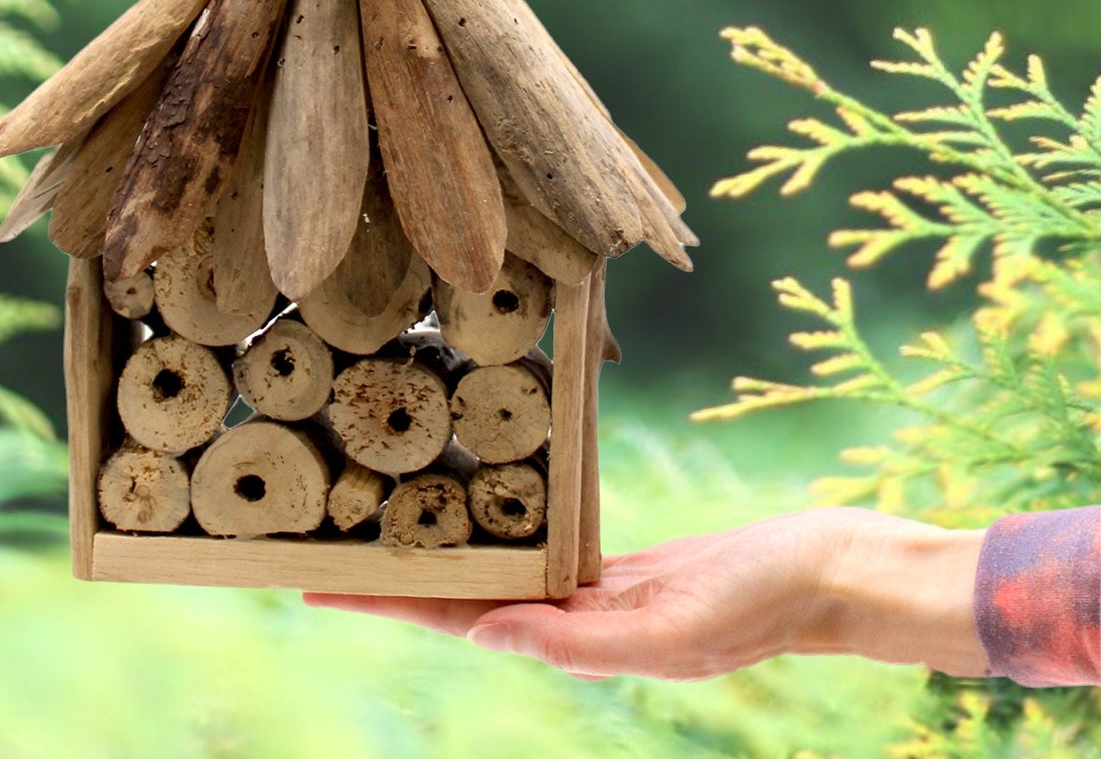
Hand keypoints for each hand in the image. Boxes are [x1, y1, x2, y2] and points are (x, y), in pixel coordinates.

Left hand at [305, 507, 987, 679]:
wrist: (831, 572)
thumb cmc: (766, 598)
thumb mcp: (675, 625)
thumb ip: (582, 637)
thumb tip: (487, 632)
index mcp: (579, 640)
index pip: (459, 619)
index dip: (388, 603)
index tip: (318, 585)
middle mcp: (574, 619)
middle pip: (462, 594)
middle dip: (393, 577)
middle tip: (324, 546)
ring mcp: (596, 592)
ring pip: (496, 567)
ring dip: (439, 552)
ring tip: (382, 524)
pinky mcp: (619, 562)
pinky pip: (540, 545)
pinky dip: (498, 529)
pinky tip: (476, 510)